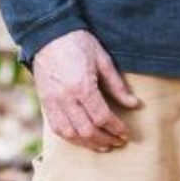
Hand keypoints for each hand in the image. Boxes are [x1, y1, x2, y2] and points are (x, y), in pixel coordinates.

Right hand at [33, 29, 140, 151]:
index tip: (126, 133)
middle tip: (118, 142)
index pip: (101, 116)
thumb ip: (117, 85)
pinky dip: (71, 138)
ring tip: (103, 145)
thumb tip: (134, 104)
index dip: (115, 127)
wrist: (49, 35)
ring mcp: (53, 103)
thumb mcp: (103, 60)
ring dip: (88, 144)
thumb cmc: (80, 44)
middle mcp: (65, 99)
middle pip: (86, 130)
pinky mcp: (45, 103)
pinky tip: (83, 139)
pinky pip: (57, 128)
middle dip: (104, 139)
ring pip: (70, 134)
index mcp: (82, 86)